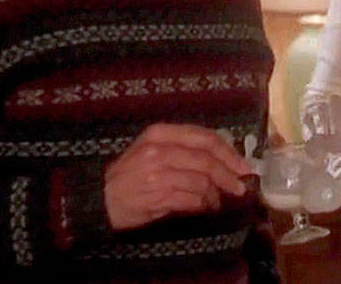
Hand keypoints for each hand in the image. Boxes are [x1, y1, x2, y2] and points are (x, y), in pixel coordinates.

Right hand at [104, 122, 251, 230]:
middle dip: (228, 174)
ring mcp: (158, 174)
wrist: (98, 199)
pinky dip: (203, 205)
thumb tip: (221, 159)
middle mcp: (160, 150)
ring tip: (217, 201)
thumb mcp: (150, 149)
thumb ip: (181, 148)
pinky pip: (192, 200)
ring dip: (215, 194)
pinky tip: (205, 208)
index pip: (204, 138)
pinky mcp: (158, 197)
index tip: (242, 165)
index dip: (228, 152)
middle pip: (207, 160)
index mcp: (159, 133)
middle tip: (239, 187)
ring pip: (202, 181)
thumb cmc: (128, 174)